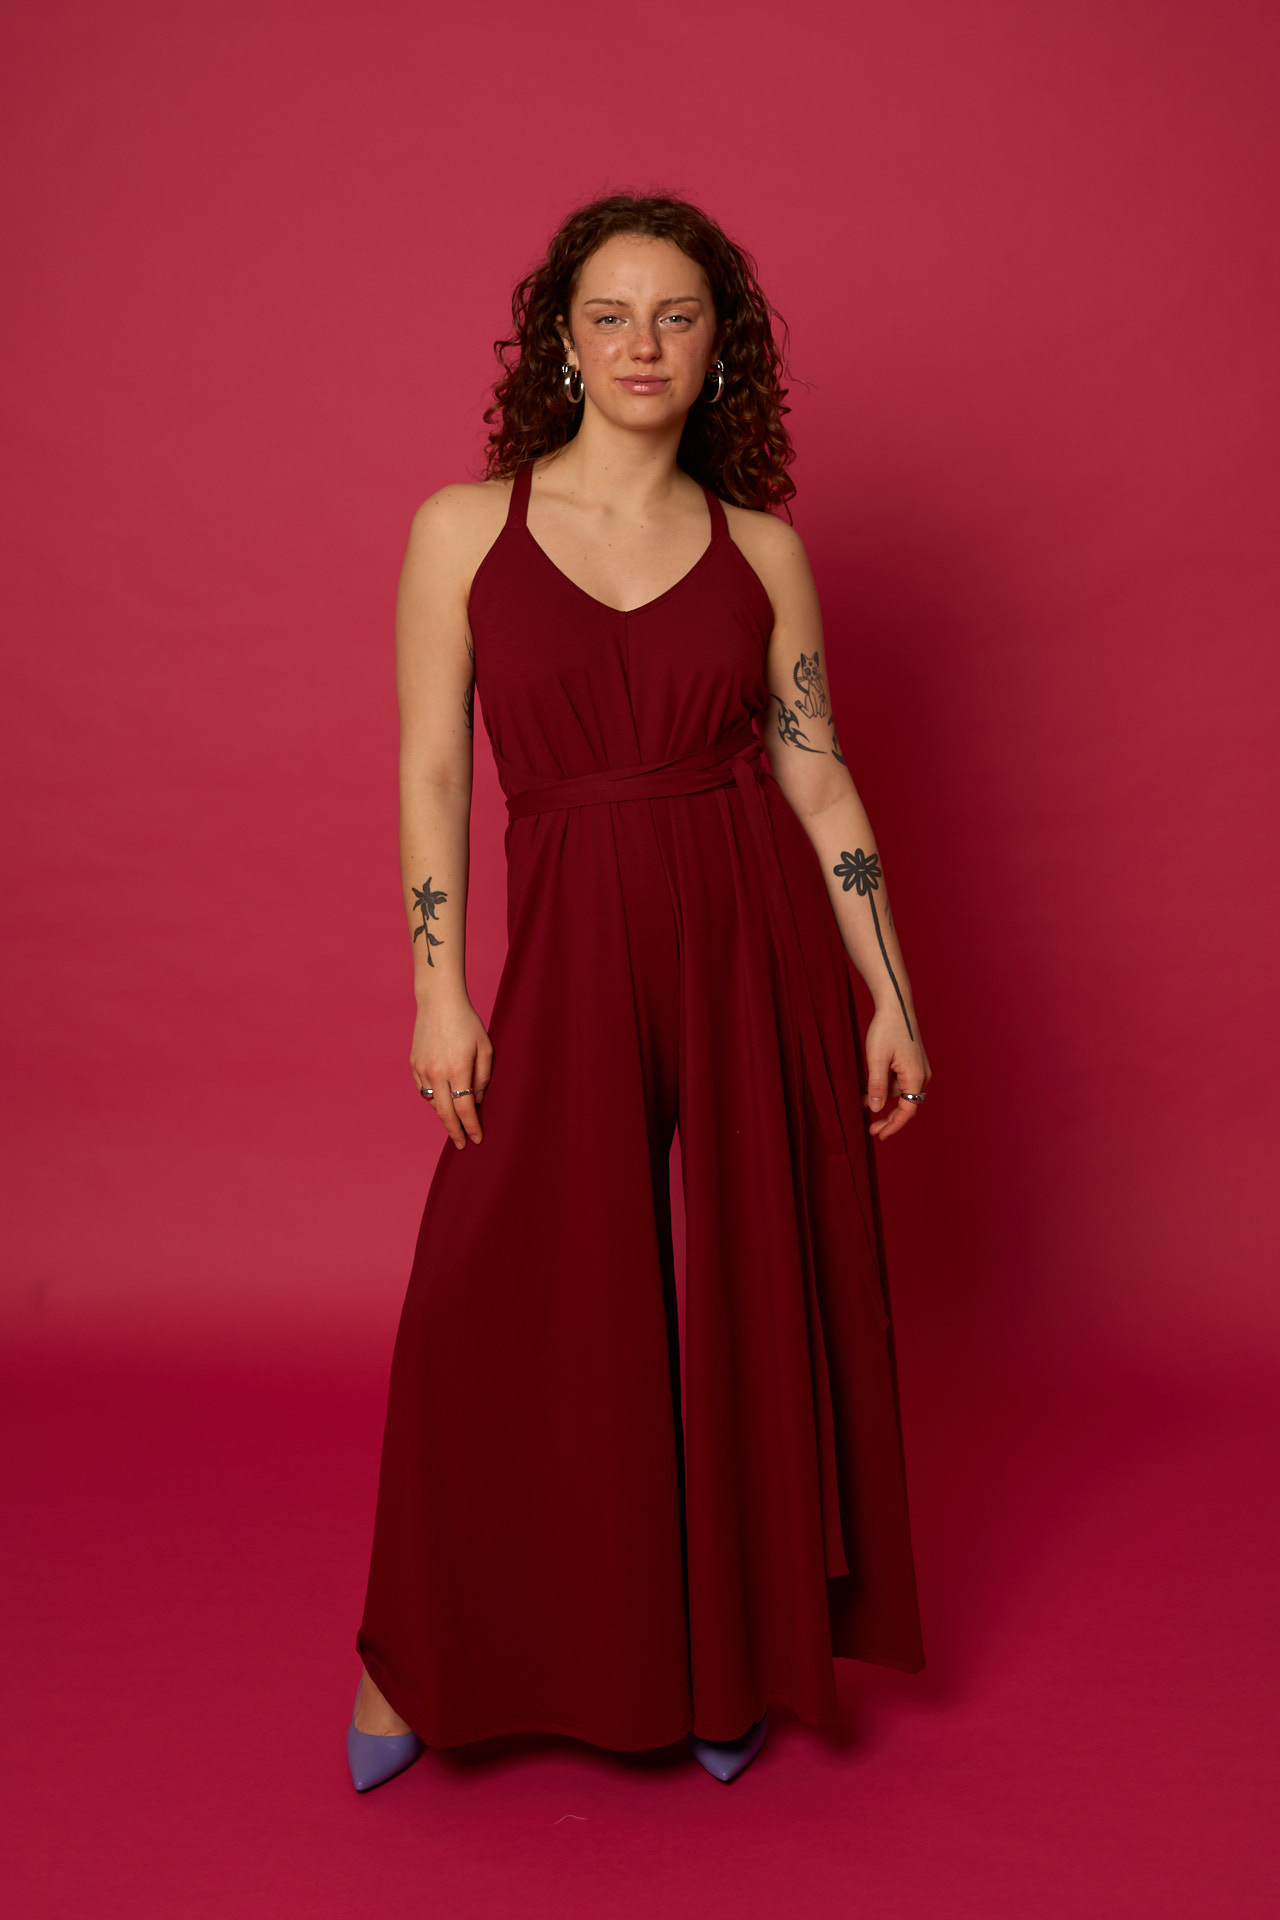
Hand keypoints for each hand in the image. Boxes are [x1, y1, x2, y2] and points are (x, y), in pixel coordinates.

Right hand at [411, 995, 492, 1148]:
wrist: (438, 1002)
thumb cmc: (467, 1023)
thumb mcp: (485, 1048)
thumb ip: (483, 1077)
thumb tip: (476, 1100)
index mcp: (457, 1069)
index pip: (464, 1108)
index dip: (471, 1126)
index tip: (476, 1139)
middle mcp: (437, 1072)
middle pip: (445, 1113)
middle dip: (454, 1131)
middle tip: (461, 1144)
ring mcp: (422, 1069)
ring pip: (433, 1102)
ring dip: (444, 1114)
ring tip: (455, 1120)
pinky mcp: (414, 1064)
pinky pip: (424, 1090)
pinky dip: (434, 1098)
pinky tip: (443, 1099)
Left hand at [862, 1005, 930, 1142]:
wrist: (896, 1006)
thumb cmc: (887, 1030)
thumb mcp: (876, 1060)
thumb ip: (876, 1086)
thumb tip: (875, 1109)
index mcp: (916, 1077)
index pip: (907, 1111)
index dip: (894, 1125)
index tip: (880, 1135)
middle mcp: (921, 1075)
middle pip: (906, 1105)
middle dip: (889, 1118)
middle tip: (872, 1130)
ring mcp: (918, 1068)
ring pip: (900, 1093)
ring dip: (882, 1100)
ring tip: (861, 1104)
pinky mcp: (912, 1062)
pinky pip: (899, 1081)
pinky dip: (884, 1088)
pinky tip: (867, 1091)